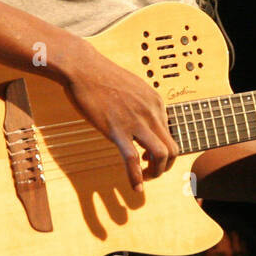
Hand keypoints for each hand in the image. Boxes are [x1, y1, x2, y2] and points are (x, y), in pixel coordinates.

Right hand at [61, 47, 177, 191]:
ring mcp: (135, 121)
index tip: (148, 155)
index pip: (170, 133)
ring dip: (157, 172)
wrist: (82, 67)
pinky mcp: (116, 130)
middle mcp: (151, 112)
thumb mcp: (132, 87)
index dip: (163, 149)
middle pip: (173, 148)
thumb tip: (143, 119)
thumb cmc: (102, 76)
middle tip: (153, 171)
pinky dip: (136, 178)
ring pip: (161, 155)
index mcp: (156, 102)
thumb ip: (142, 104)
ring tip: (147, 178)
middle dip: (166, 166)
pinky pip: (132, 160)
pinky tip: (136, 187)